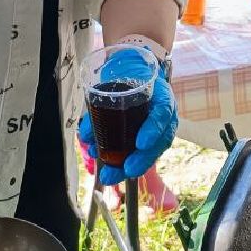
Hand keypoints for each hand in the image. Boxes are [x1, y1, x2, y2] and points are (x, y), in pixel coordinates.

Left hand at [79, 48, 177, 185]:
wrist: (137, 73)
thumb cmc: (129, 77)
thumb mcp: (119, 82)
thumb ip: (100, 105)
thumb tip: (85, 135)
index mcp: (161, 97)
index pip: (162, 114)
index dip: (152, 129)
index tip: (140, 143)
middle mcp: (165, 116)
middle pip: (160, 140)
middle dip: (143, 158)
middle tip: (127, 169)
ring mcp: (161, 128)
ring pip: (153, 151)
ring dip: (133, 166)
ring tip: (111, 176)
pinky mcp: (153, 137)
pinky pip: (144, 152)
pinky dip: (127, 162)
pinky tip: (112, 169)